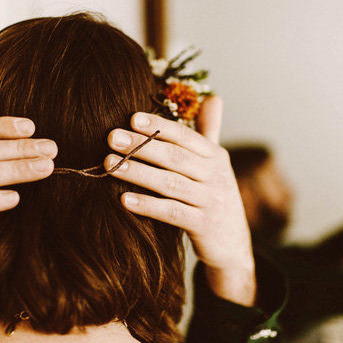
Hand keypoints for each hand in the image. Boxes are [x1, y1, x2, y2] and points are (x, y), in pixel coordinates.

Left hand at [105, 97, 255, 304]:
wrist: (232, 245)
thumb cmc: (214, 198)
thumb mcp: (216, 164)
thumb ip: (209, 132)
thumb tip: (212, 97)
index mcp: (216, 156)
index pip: (186, 136)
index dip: (160, 126)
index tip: (132, 117)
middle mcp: (216, 176)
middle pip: (175, 157)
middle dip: (142, 145)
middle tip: (111, 137)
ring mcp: (211, 202)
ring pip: (170, 183)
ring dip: (138, 172)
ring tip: (110, 164)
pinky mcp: (204, 226)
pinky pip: (172, 213)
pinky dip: (148, 205)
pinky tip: (124, 200)